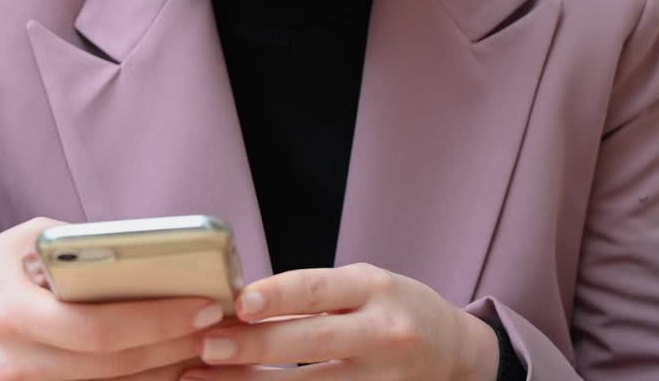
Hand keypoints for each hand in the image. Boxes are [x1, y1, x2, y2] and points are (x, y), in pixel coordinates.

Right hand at [0, 217, 229, 380]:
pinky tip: (169, 366)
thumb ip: (80, 248)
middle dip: (176, 346)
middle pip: (113, 367)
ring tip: (207, 345)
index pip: (98, 328)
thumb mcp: (26, 242)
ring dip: (166, 372)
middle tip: (220, 325)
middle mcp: (13, 364)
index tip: (205, 303)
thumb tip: (153, 252)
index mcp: (10, 314)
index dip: (159, 320)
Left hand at [181, 263, 497, 380]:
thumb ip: (311, 294)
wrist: (453, 351)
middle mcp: (382, 333)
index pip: (318, 289)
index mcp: (373, 289)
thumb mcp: (362, 286)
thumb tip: (239, 304)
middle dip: (253, 346)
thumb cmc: (392, 309)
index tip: (239, 303)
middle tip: (206, 346)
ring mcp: (381, 379)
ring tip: (204, 378)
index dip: (276, 294)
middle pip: (310, 341)